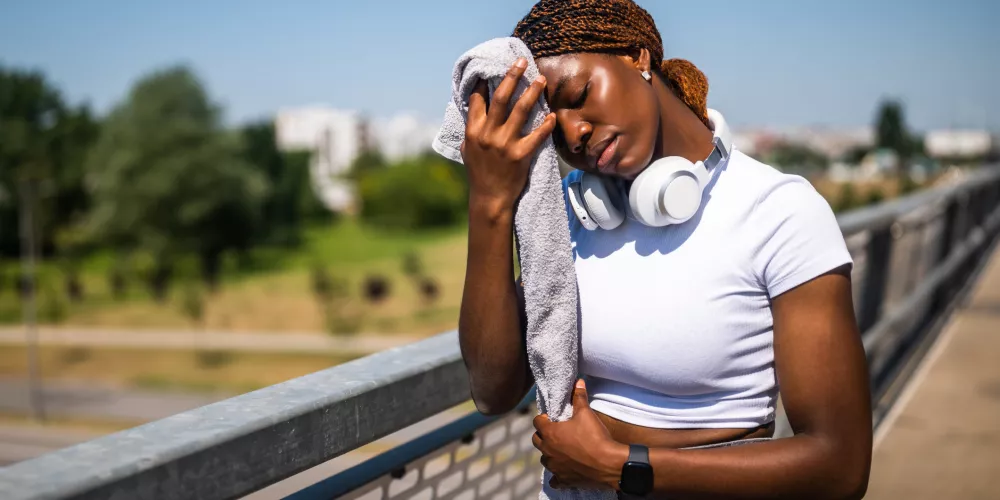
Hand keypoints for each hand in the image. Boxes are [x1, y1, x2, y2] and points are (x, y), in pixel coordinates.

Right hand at [461, 57, 556, 216]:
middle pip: (501, 98)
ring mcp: (504, 145)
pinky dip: (546, 125)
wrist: (490, 198)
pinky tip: (553, 116)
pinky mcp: (520, 156)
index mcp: (473, 131)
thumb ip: (472, 129)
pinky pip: (536, 136)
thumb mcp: (469, 149)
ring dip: (532, 92)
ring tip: (541, 79)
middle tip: (522, 62)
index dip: (484, 81)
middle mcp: (488, 134)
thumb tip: (473, 109)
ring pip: (520, 111)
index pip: (477, 99)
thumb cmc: (480, 173)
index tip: (492, 67)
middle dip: (512, 77)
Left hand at [532, 380, 629, 490]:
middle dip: (543, 435)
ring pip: (544, 458)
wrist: (608, 464)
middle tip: (556, 432)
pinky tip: (565, 470)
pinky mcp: (563, 479)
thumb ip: (579, 397)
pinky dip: (558, 475)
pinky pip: (554, 479)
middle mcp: (548, 451)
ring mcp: (554, 467)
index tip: (552, 418)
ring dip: (549, 453)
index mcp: (550, 433)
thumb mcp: (586, 414)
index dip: (544, 418)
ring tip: (561, 449)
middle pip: (536, 440)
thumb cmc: (595, 437)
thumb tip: (578, 382)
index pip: (537, 422)